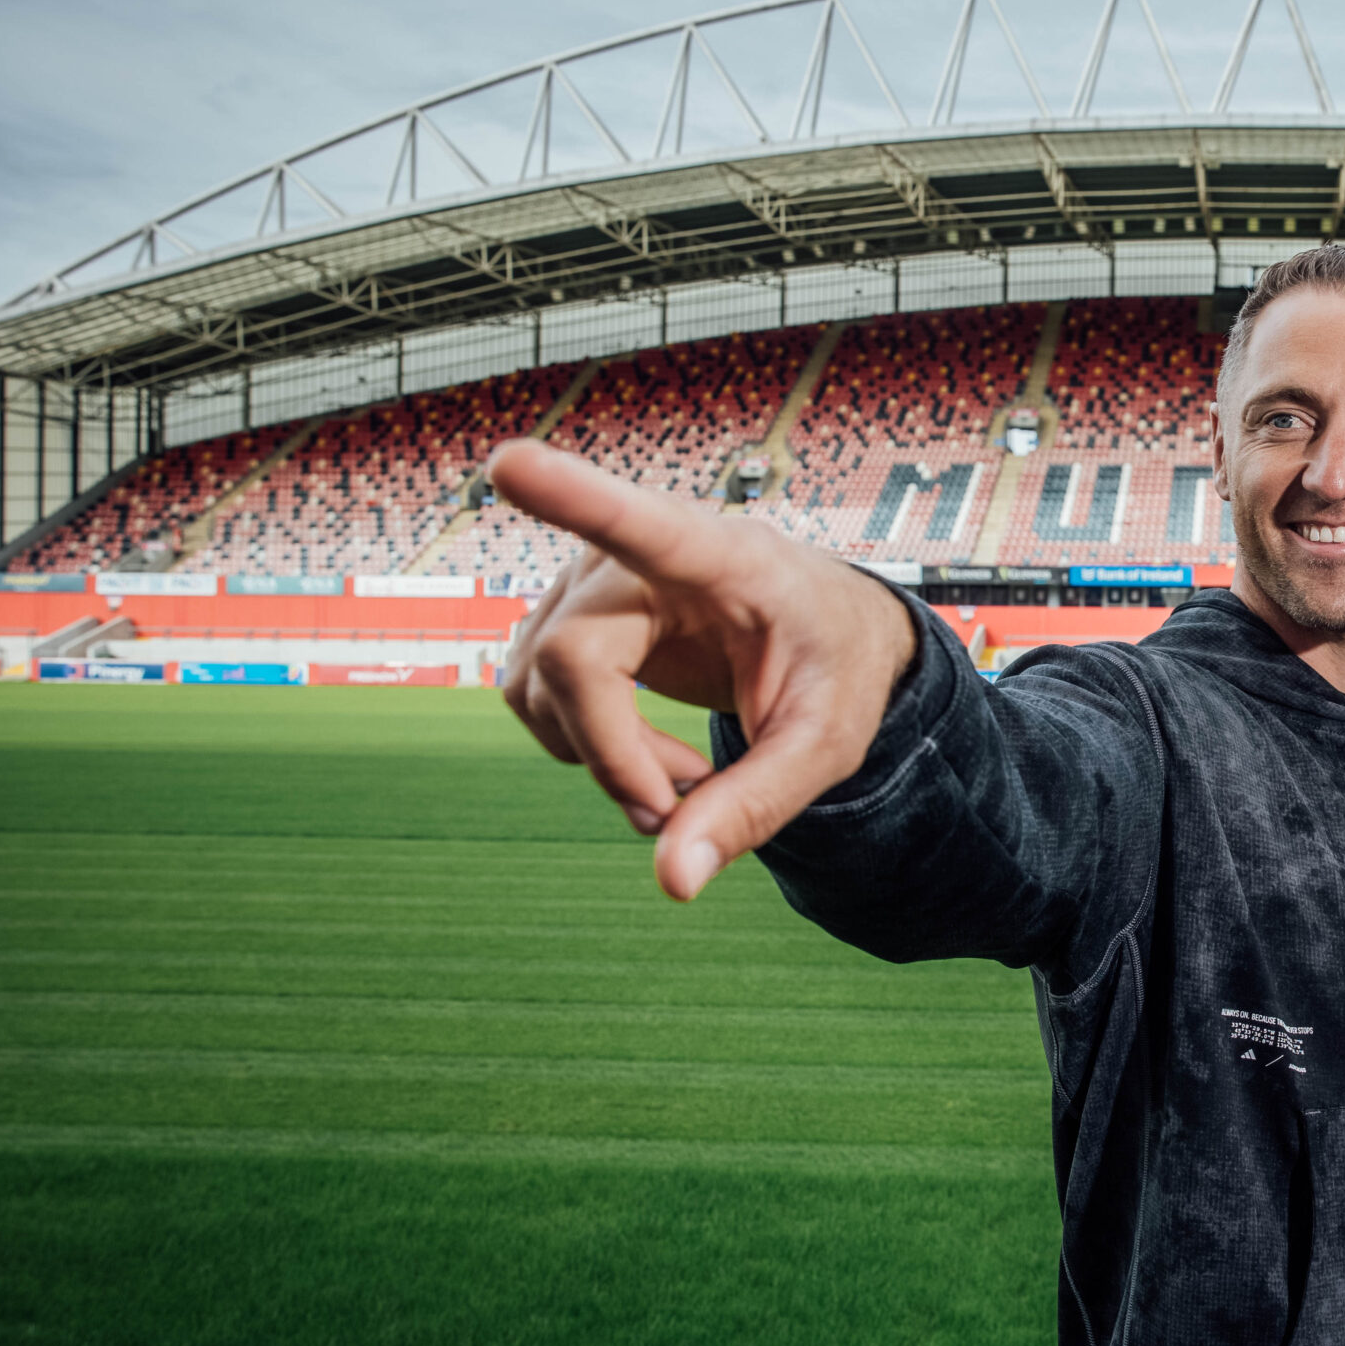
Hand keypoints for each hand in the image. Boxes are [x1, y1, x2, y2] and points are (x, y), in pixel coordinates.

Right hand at [488, 439, 917, 901]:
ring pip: (538, 683)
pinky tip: (651, 754)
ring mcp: (593, 578)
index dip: (574, 497)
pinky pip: (533, 692)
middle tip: (686, 806)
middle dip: (617, 756)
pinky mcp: (568, 612)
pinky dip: (586, 744)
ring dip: (603, 755)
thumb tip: (672, 881)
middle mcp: (642, 554)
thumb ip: (754, 808)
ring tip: (689, 775)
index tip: (510, 464)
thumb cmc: (835, 672)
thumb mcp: (823, 746)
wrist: (829, 635)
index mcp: (724, 559)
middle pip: (571, 661)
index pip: (641, 523)